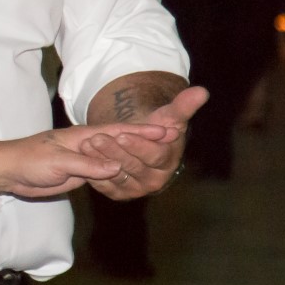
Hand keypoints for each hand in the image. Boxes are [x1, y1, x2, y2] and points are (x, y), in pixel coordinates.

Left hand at [0, 122, 174, 199]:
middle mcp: (89, 145)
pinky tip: (133, 172)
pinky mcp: (81, 172)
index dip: (145, 131)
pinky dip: (122, 169)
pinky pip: (106, 170)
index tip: (169, 129)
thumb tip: (116, 167)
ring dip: (138, 154)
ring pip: (117, 156)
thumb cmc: (29, 160)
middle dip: (149, 139)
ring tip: (161, 153)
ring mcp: (86, 158)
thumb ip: (87, 165)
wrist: (9, 170)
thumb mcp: (57, 162)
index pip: (120, 132)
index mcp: (85, 136)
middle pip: (124, 142)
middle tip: (175, 137)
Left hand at [82, 85, 208, 199]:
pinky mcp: (119, 193)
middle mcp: (154, 180)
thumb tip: (202, 91)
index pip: (153, 155)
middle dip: (114, 151)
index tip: (122, 133)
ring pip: (116, 175)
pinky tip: (83, 157)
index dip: (138, 145)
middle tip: (97, 137)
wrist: (139, 143)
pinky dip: (93, 173)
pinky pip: (104, 185)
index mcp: (168, 163)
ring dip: (100, 160)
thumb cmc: (156, 127)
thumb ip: (184, 106)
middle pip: (132, 166)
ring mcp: (136, 189)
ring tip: (86, 144)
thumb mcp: (169, 116)